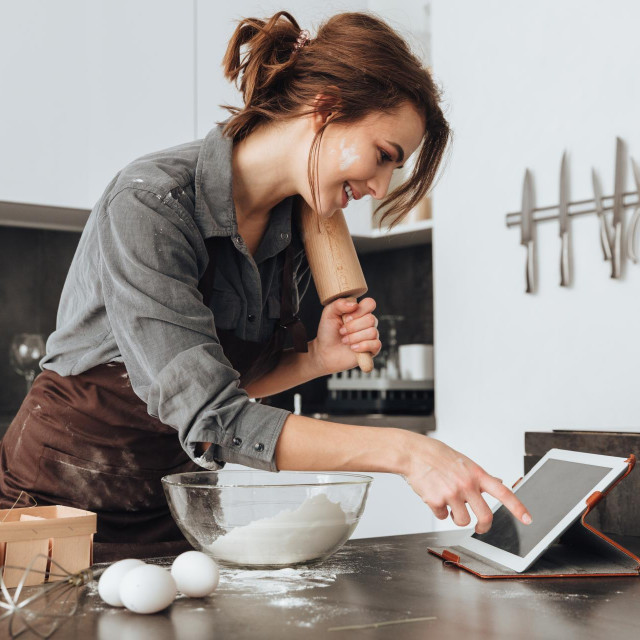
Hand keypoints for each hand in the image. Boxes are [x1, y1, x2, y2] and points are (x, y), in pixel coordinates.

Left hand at [310, 297, 381, 375]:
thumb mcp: (329, 314)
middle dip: (353, 327)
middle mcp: (367, 322)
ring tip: (344, 341)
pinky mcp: (373, 349)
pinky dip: (363, 346)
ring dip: (354, 337)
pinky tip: (353, 348)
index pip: (370, 304)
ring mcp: (371, 336)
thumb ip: (339, 304)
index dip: (360, 310)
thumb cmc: (328, 332)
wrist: (325, 351)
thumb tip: (355, 305)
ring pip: (372, 332)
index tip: (346, 317)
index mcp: (359, 311)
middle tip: (341, 331)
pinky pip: (376, 344)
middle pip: (371, 319)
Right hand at [402, 434, 531, 533]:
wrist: (413, 453)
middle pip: (485, 517)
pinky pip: (442, 516)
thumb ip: (479, 475)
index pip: (503, 492)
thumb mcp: (463, 462)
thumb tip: (498, 480)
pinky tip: (433, 496)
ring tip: (449, 504)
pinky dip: (439, 510)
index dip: (517, 507)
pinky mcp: (436, 500)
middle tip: (479, 527)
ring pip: (462, 521)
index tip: (528, 519)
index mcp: (476, 474)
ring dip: (456, 517)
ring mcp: (451, 493)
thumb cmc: (437, 455)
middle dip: (483, 527)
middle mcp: (467, 484)